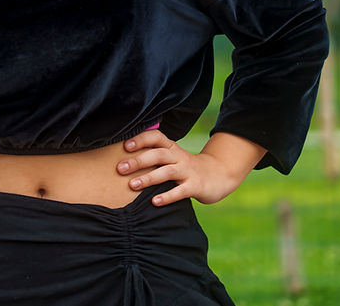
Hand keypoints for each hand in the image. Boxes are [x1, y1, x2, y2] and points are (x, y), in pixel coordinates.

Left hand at [115, 129, 266, 206]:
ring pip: (166, 171)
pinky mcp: (195, 186)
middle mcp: (179, 156)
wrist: (218, 175)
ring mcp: (188, 171)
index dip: (140, 139)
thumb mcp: (172, 156)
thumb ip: (154, 155)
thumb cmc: (186, 167)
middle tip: (120, 168)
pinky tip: (154, 202)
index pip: (155, 137)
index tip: (125, 146)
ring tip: (132, 185)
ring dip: (148, 178)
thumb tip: (124, 158)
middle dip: (138, 160)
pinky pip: (180, 191)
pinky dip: (167, 196)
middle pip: (157, 154)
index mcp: (171, 147)